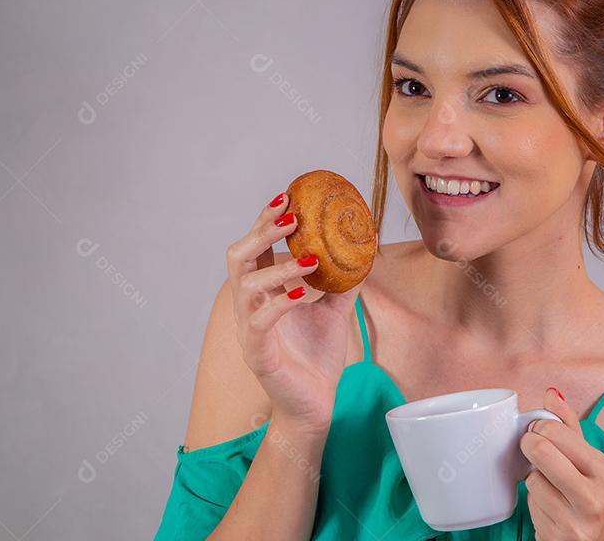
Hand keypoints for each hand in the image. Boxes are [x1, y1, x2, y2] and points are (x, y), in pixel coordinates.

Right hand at [225, 190, 362, 435]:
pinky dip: (282, 302)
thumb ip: (343, 281)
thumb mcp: (335, 311)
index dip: (265, 220)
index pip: (255, 247)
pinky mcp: (257, 352)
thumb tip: (365, 248)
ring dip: (279, 266)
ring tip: (311, 260)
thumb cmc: (318, 357)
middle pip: (238, 257)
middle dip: (261, 231)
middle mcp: (248, 306)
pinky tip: (306, 293)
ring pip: (247, 286)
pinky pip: (260, 321)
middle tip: (291, 217)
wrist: (316, 405)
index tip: (288, 197)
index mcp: (262, 292)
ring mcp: (248, 329)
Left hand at [520, 388, 603, 540]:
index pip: (555, 432)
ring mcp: (574, 521)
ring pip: (531, 480)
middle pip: (539, 450)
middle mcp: (592, 496)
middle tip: (532, 448)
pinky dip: (535, 504)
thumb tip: (551, 393)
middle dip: (528, 446)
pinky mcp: (555, 538)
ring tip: (552, 488)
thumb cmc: (600, 504)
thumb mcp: (595, 466)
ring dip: (535, 481)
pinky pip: (530, 506)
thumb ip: (571, 429)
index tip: (539, 433)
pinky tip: (552, 510)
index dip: (539, 428)